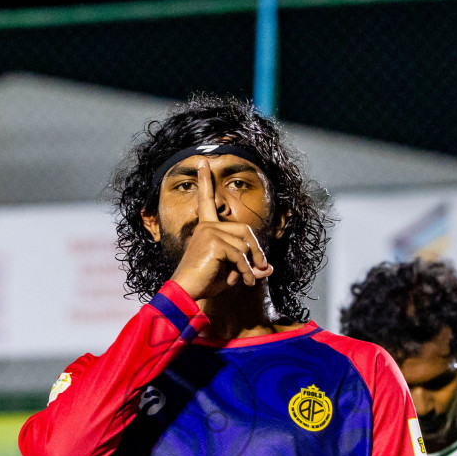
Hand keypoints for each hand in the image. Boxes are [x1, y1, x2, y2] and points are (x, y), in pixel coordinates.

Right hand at [167, 165, 271, 303]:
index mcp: (206, 227)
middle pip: (245, 230)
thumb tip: (270, 267)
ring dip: (249, 265)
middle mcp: (207, 226)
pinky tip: (244, 282)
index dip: (206, 181)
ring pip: (245, 245)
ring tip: (245, 280)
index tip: (203, 162)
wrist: (186, 292)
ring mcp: (210, 232)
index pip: (207, 201)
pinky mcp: (214, 242)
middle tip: (262, 267)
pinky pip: (241, 255)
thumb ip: (249, 267)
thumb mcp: (232, 273)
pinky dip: (246, 271)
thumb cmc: (205, 282)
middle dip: (256, 250)